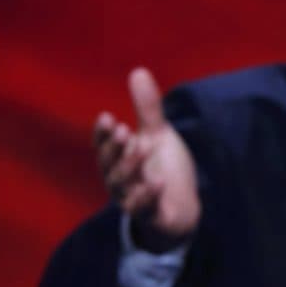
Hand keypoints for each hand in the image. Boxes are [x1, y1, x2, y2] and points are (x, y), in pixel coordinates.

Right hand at [94, 67, 199, 250]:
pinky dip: (149, 196)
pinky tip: (158, 181)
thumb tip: (138, 70)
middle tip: (124, 130)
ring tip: (143, 146)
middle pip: (109, 165)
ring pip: (123, 186)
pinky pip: (144, 208)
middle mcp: (119, 181)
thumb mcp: (157, 135)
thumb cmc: (164, 168)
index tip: (107, 117)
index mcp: (118, 160)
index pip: (104, 146)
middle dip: (114, 149)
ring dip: (131, 167)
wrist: (182, 207)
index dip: (103, 134)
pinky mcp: (151, 216)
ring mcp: (133, 199)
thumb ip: (147, 109)